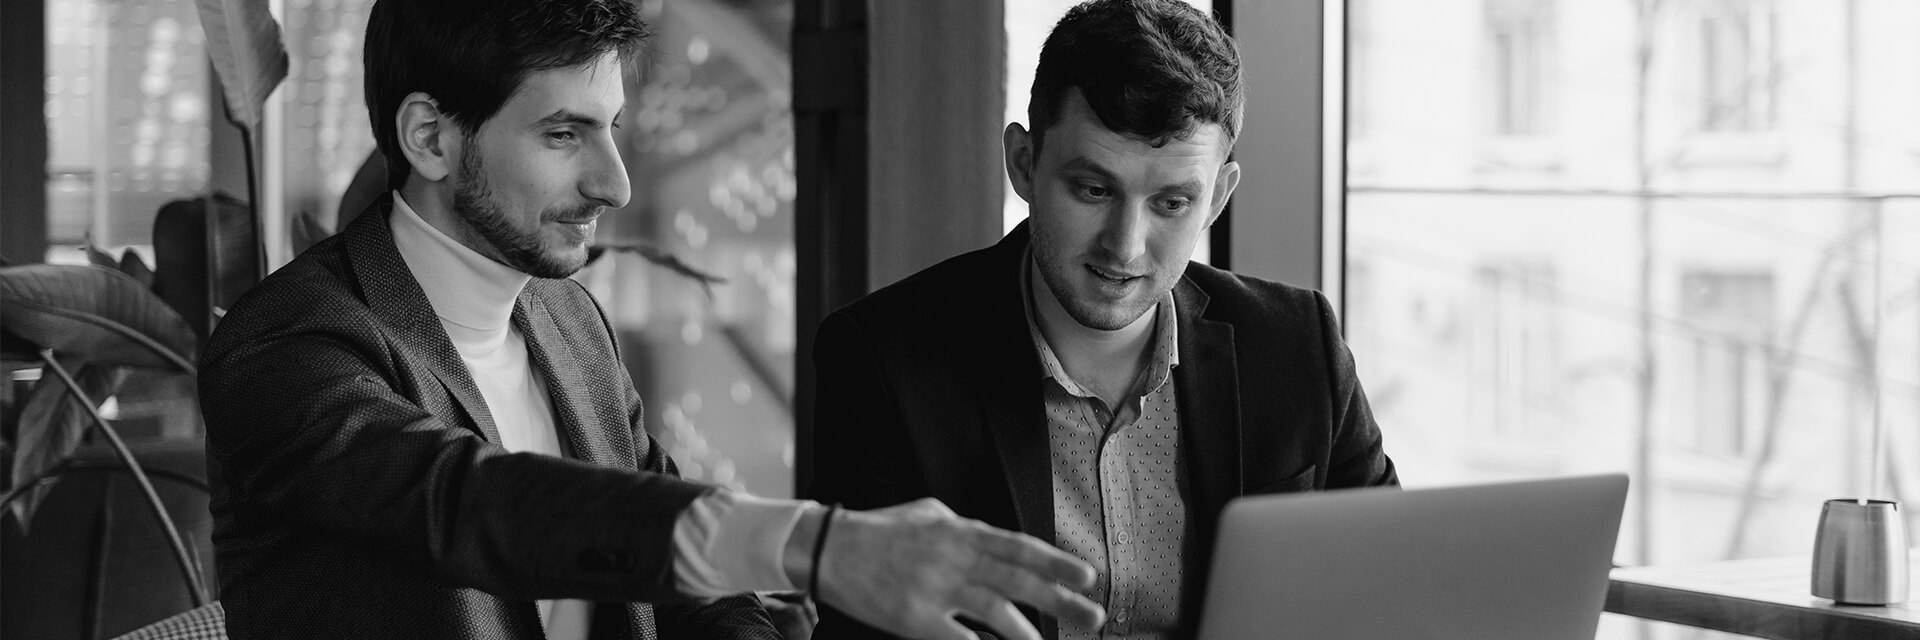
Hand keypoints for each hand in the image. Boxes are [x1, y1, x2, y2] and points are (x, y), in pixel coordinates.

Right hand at [804, 498, 1104, 639]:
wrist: (831, 549)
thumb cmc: (881, 531)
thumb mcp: (928, 514)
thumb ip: (964, 526)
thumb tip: (994, 540)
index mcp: (962, 532)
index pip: (1020, 548)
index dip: (1056, 564)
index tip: (1087, 578)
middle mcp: (955, 558)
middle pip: (1018, 581)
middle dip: (1060, 601)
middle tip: (1094, 616)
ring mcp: (935, 589)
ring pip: (995, 612)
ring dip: (1027, 633)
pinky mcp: (913, 618)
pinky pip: (957, 638)